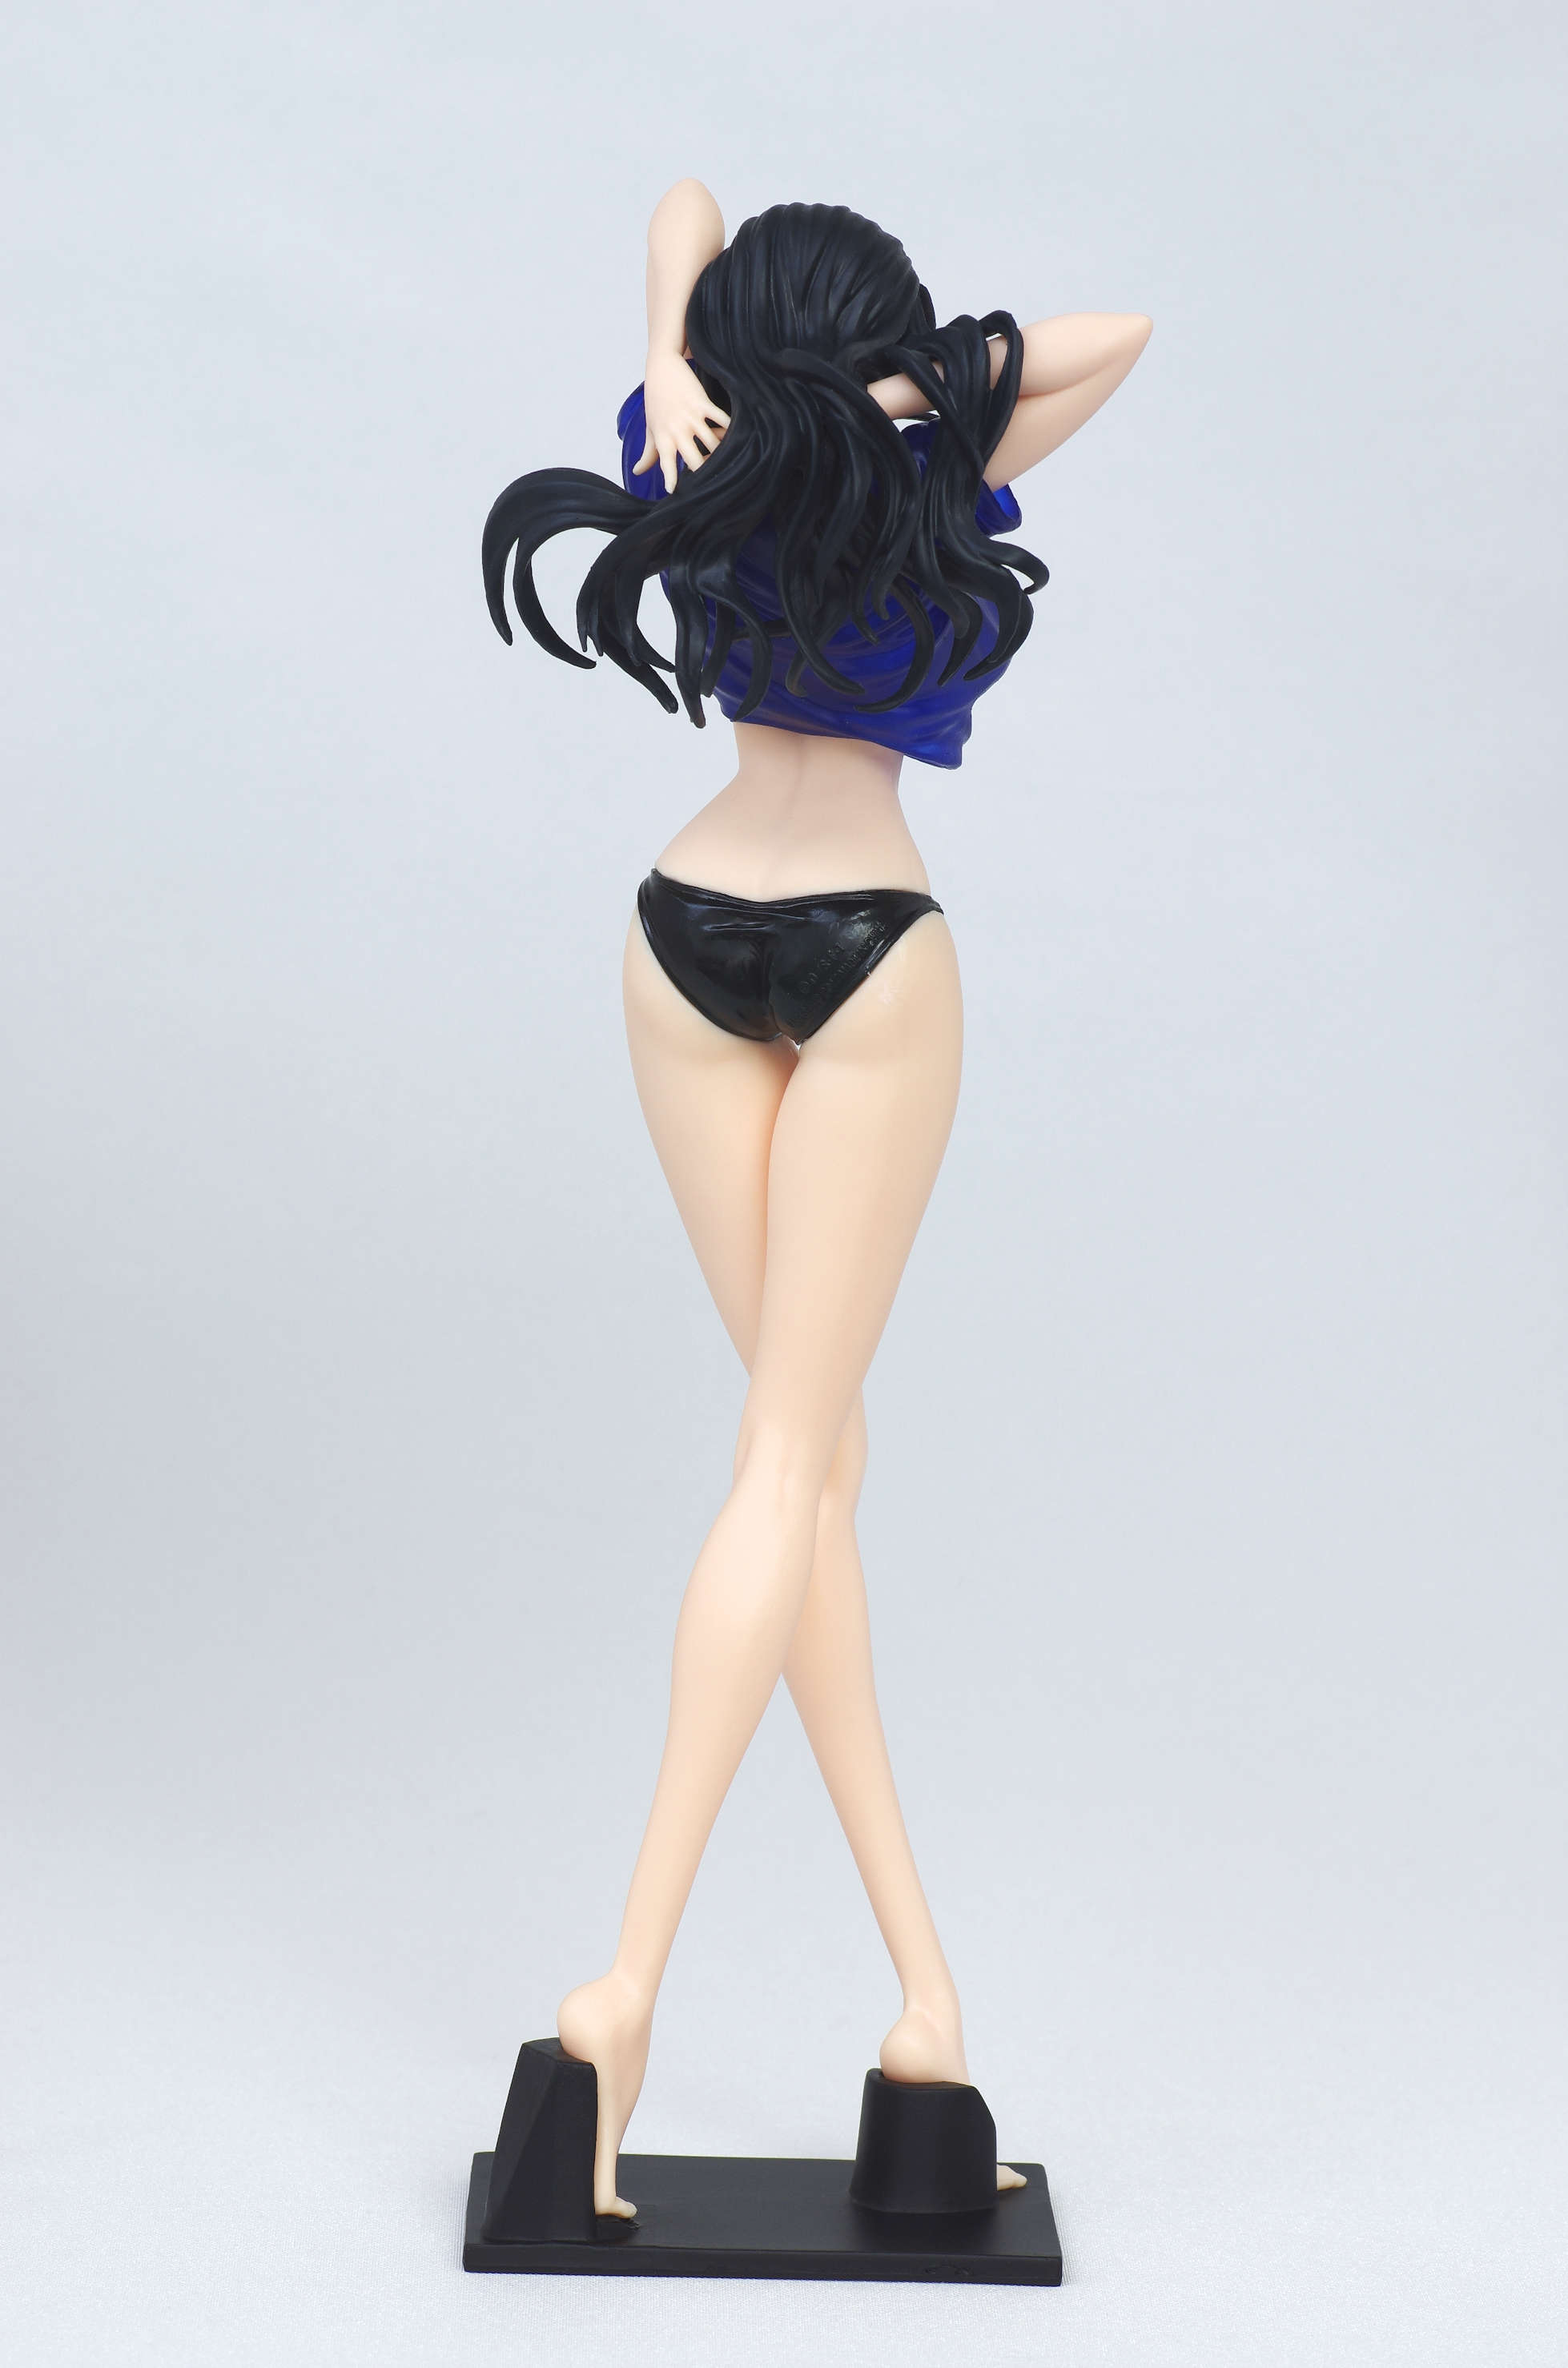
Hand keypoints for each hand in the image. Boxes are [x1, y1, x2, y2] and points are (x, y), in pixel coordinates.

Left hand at [634, 349, 729, 493]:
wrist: (661, 367)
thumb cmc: (656, 400)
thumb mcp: (651, 427)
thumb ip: (649, 454)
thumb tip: (637, 472)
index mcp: (662, 438)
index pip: (667, 465)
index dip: (672, 480)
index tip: (675, 492)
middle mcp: (676, 430)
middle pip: (696, 460)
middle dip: (706, 472)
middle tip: (714, 479)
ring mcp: (690, 416)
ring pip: (712, 443)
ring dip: (722, 451)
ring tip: (728, 456)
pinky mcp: (702, 403)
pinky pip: (721, 420)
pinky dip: (730, 428)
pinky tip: (736, 434)